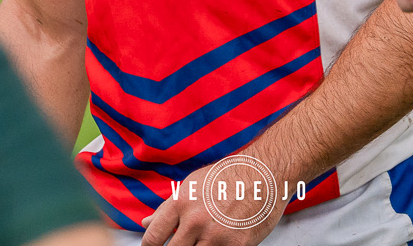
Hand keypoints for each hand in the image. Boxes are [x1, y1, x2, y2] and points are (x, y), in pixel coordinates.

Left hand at [139, 155, 286, 245]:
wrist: (266, 174)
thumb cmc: (230, 175)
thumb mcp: (193, 184)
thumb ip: (168, 207)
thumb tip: (146, 222)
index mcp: (180, 203)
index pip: (152, 238)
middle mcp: (195, 221)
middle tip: (185, 242)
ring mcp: (215, 236)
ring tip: (205, 239)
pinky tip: (221, 241)